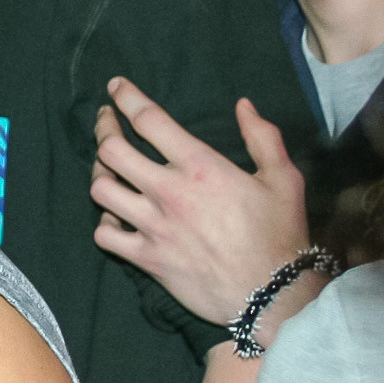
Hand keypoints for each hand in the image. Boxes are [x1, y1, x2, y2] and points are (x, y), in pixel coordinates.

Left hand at [90, 76, 317, 331]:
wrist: (272, 295)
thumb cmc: (280, 233)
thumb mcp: (283, 178)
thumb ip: (262, 137)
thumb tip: (242, 105)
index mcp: (200, 166)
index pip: (148, 120)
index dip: (126, 97)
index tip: (115, 87)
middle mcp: (168, 192)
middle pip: (111, 150)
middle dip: (103, 128)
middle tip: (106, 121)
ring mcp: (153, 226)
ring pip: (101, 190)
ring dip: (100, 173)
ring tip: (108, 166)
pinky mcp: (146, 258)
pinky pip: (105, 235)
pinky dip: (104, 222)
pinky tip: (115, 215)